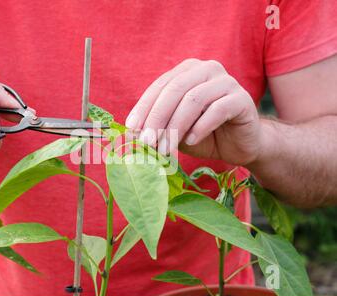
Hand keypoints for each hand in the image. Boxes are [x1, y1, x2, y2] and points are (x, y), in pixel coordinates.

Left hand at [126, 59, 261, 165]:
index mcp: (187, 71)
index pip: (160, 86)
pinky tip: (191, 141)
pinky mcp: (241, 99)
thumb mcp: (174, 131)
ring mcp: (226, 81)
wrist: (239, 146)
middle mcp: (206, 69)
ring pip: (194, 99)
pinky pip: (217, 109)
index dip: (144, 108)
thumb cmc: (203, 135)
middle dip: (157, 118)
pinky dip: (201, 127)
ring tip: (166, 149)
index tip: (131, 130)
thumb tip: (131, 133)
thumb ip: (157, 127)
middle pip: (175, 89)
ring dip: (176, 126)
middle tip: (147, 142)